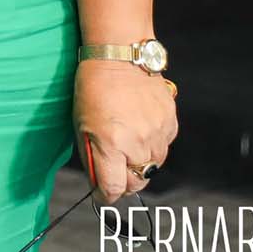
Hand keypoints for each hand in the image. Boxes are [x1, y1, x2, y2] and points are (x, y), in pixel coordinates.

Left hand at [74, 61, 177, 200]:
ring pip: (153, 167)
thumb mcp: (81, 124)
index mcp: (111, 144)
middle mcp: (137, 142)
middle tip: (115, 170)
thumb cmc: (93, 87)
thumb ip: (92, 157)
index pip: (114, 189)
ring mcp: (158, 134)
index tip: (103, 194)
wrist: (120, 56)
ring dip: (140, 163)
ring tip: (127, 142)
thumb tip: (98, 182)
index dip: (106, 195)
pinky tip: (140, 128)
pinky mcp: (171, 123)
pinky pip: (164, 147)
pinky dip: (152, 144)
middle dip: (124, 182)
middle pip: (137, 183)